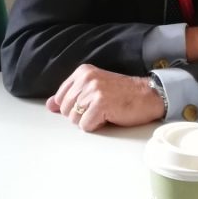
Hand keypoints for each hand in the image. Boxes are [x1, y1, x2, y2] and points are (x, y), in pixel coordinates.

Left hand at [46, 64, 163, 131]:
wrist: (148, 96)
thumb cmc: (123, 94)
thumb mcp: (94, 89)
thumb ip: (70, 95)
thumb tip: (49, 105)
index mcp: (82, 72)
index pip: (60, 97)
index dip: (73, 107)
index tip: (89, 104)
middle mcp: (86, 78)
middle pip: (66, 110)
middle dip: (80, 115)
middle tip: (100, 109)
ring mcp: (93, 91)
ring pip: (74, 119)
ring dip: (89, 121)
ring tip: (105, 112)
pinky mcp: (100, 104)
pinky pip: (85, 126)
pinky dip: (96, 126)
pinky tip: (109, 117)